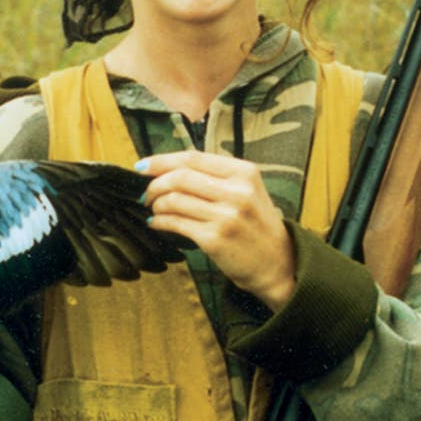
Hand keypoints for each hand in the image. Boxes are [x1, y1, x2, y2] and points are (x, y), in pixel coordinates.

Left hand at [137, 151, 295, 310]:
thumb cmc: (256, 225)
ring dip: (156, 204)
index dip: (162, 160)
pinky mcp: (215, 239)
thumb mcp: (248, 191)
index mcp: (244, 172)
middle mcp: (237, 191)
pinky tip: (157, 223)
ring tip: (153, 209)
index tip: (142, 166)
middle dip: (155, 184)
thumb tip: (170, 169)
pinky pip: (175, 223)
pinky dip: (160, 221)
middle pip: (180, 176)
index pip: (193, 157)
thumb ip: (217, 176)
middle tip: (146, 193)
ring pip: (174, 200)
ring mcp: (226, 216)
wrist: (278, 263)